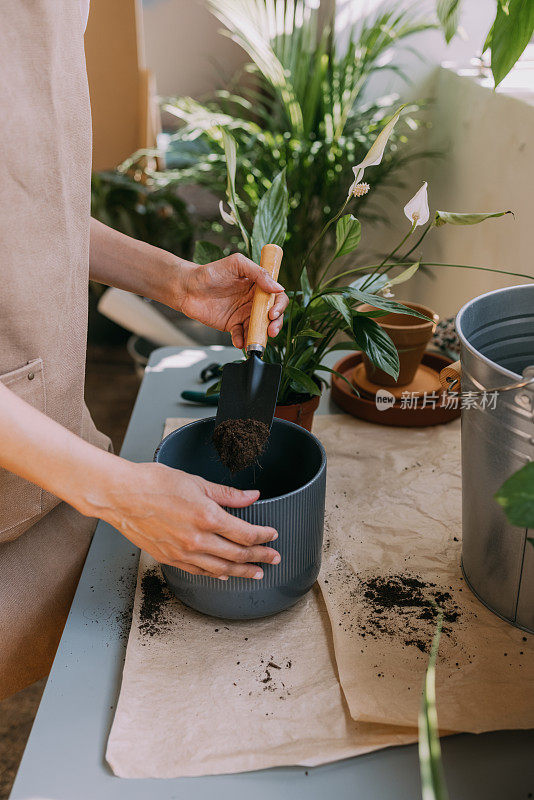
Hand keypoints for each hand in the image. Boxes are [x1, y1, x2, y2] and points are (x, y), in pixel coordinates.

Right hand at [100, 461, 280, 578]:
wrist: (121, 495)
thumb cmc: (154, 483)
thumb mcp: (196, 482)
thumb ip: (227, 494)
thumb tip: (252, 497)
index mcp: (207, 517)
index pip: (245, 533)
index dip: (263, 536)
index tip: (273, 535)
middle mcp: (197, 539)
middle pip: (238, 554)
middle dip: (260, 557)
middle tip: (274, 559)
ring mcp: (182, 552)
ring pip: (220, 569)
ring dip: (242, 572)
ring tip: (256, 573)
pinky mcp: (169, 558)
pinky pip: (198, 571)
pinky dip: (215, 574)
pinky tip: (224, 574)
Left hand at [177, 253, 288, 347]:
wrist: (188, 287)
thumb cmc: (211, 272)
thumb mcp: (237, 264)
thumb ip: (258, 273)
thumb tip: (278, 288)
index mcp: (258, 286)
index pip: (277, 297)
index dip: (279, 306)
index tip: (272, 313)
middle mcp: (253, 301)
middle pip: (273, 316)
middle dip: (275, 325)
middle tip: (270, 331)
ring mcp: (243, 314)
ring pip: (259, 328)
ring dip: (261, 337)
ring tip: (255, 342)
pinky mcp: (232, 325)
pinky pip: (242, 336)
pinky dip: (242, 341)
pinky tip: (239, 342)